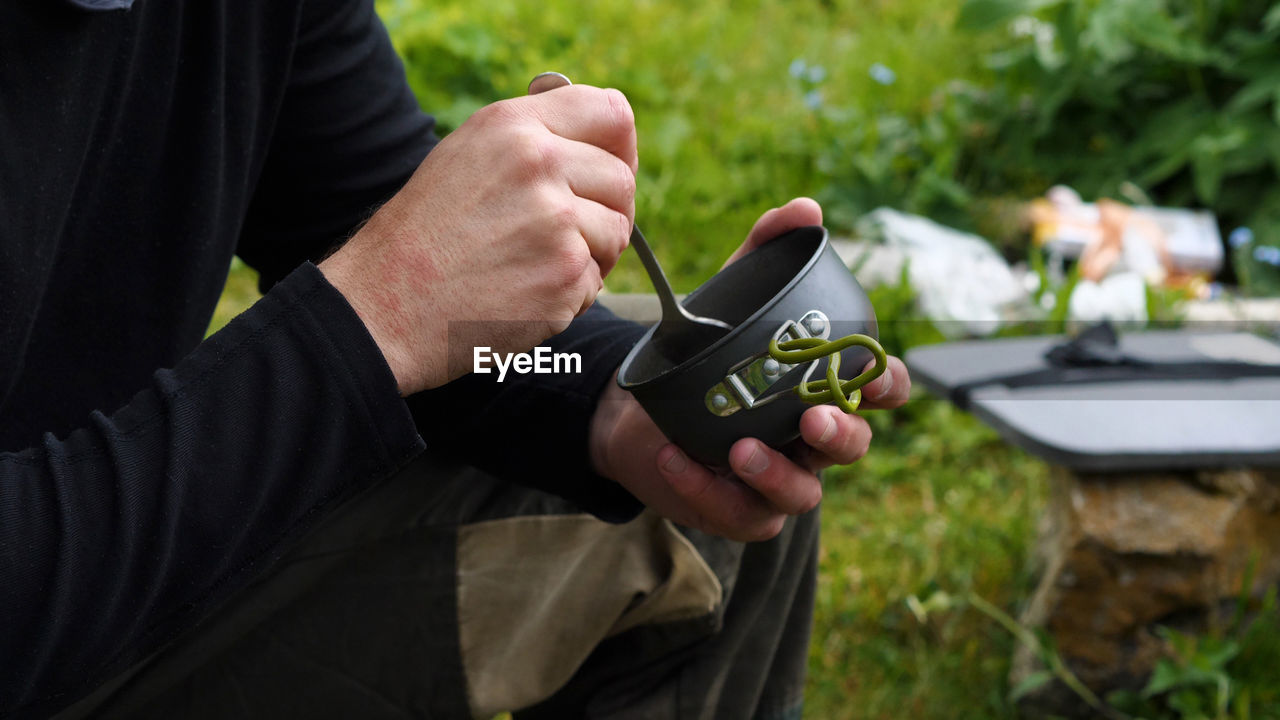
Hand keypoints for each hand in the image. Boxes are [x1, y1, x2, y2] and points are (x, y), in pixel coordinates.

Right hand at [320, 85, 637, 394]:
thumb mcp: (466, 157)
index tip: (611, 169)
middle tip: (565, 236)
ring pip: (617, 233)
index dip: (621, 146)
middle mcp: (539, 163)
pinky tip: (522, 294)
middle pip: (622, 180)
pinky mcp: (566, 274)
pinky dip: (570, 296)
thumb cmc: (424, 237)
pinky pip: (597, 282)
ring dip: (590, 257)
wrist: (385, 306)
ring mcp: (556, 220)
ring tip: (532, 266)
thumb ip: (531, 140)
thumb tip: (602, 138)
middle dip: (606, 213)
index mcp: (513, 126)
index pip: (610, 113)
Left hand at [589, 198, 910, 540]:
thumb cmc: (704, 353)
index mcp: (824, 387)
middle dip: (841, 435)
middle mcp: (809, 438)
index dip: (888, 386)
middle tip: (813, 418)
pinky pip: (736, 512)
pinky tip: (673, 458)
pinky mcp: (734, 507)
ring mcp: (777, 477)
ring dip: (777, 474)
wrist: (636, 404)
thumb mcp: (732, 294)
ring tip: (740, 450)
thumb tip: (804, 210)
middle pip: (852, 446)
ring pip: (802, 493)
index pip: (881, 390)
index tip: (875, 374)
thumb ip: (767, 249)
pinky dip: (705, 489)